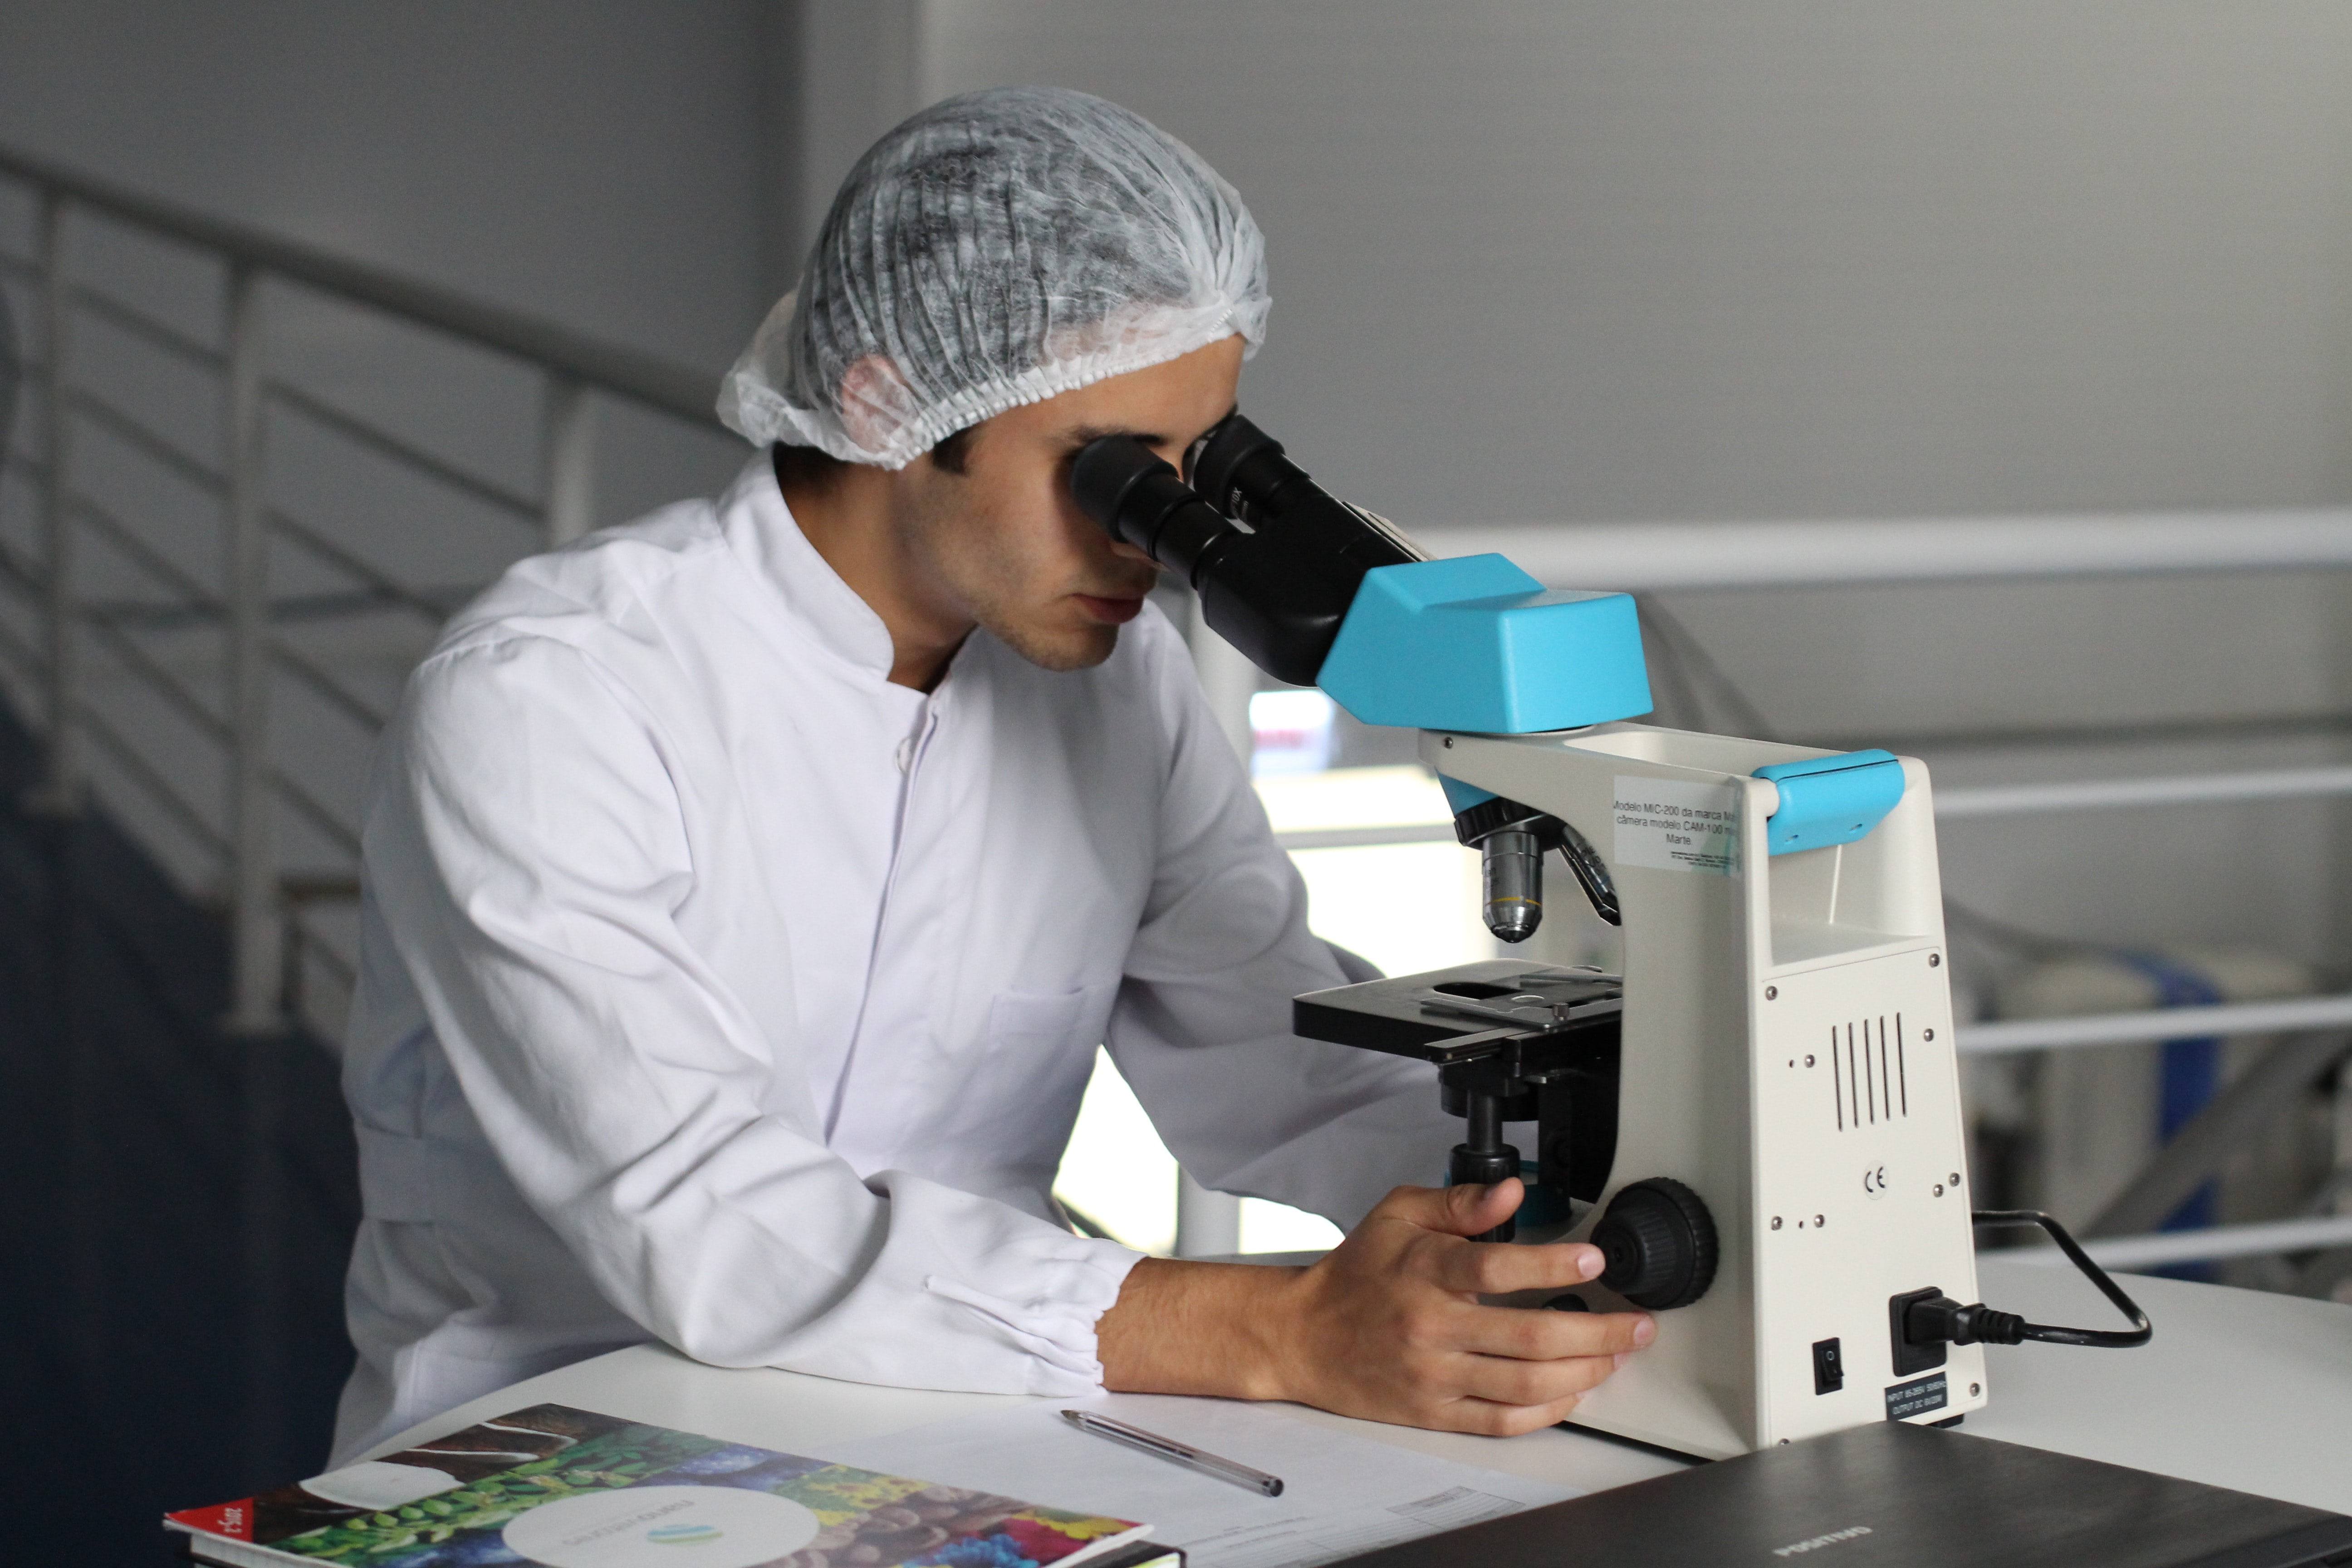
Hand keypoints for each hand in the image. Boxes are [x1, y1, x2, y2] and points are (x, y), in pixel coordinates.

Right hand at [1096, 1179, 1653, 1435]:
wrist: (1302, 1336)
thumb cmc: (1355, 1273)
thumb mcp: (1398, 1214)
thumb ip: (1459, 1201)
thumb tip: (1511, 1194)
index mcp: (1424, 1270)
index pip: (1497, 1268)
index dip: (1553, 1263)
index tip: (1593, 1258)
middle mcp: (1431, 1326)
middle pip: (1530, 1337)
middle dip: (1598, 1331)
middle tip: (1637, 1324)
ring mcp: (1433, 1375)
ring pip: (1525, 1384)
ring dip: (1584, 1372)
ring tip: (1616, 1356)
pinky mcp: (1432, 1412)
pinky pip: (1502, 1420)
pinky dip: (1547, 1410)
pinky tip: (1574, 1392)